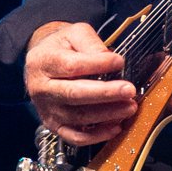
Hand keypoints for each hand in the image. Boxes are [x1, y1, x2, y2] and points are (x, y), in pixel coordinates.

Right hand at [24, 21, 135, 145]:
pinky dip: (96, 136)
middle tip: (129, 90)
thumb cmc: (62, 46)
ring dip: (107, 115)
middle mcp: (41, 89)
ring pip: (77, 117)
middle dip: (105, 94)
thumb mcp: (74, 33)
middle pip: (74, 94)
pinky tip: (115, 127)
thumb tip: (109, 58)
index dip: (98, 65)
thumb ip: (91, 42)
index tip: (119, 61)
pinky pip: (74, 136)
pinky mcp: (54, 125)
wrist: (42, 62)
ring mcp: (47, 109)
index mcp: (44, 62)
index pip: (72, 66)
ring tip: (129, 107)